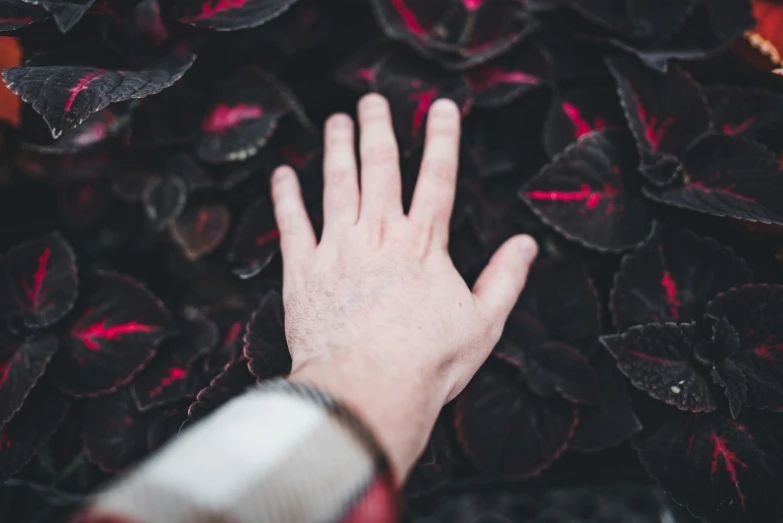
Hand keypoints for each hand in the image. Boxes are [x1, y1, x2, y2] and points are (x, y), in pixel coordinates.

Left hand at [271, 93, 537, 483]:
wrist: (368, 388)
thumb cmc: (428, 362)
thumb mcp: (483, 322)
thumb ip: (506, 279)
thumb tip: (527, 245)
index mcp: (423, 244)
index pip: (437, 177)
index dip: (442, 138)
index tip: (442, 107)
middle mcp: (379, 234)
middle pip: (380, 168)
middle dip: (378, 129)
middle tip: (373, 101)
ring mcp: (338, 248)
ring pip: (337, 184)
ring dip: (337, 149)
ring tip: (337, 121)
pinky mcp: (304, 271)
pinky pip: (292, 223)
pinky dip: (286, 197)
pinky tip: (283, 174)